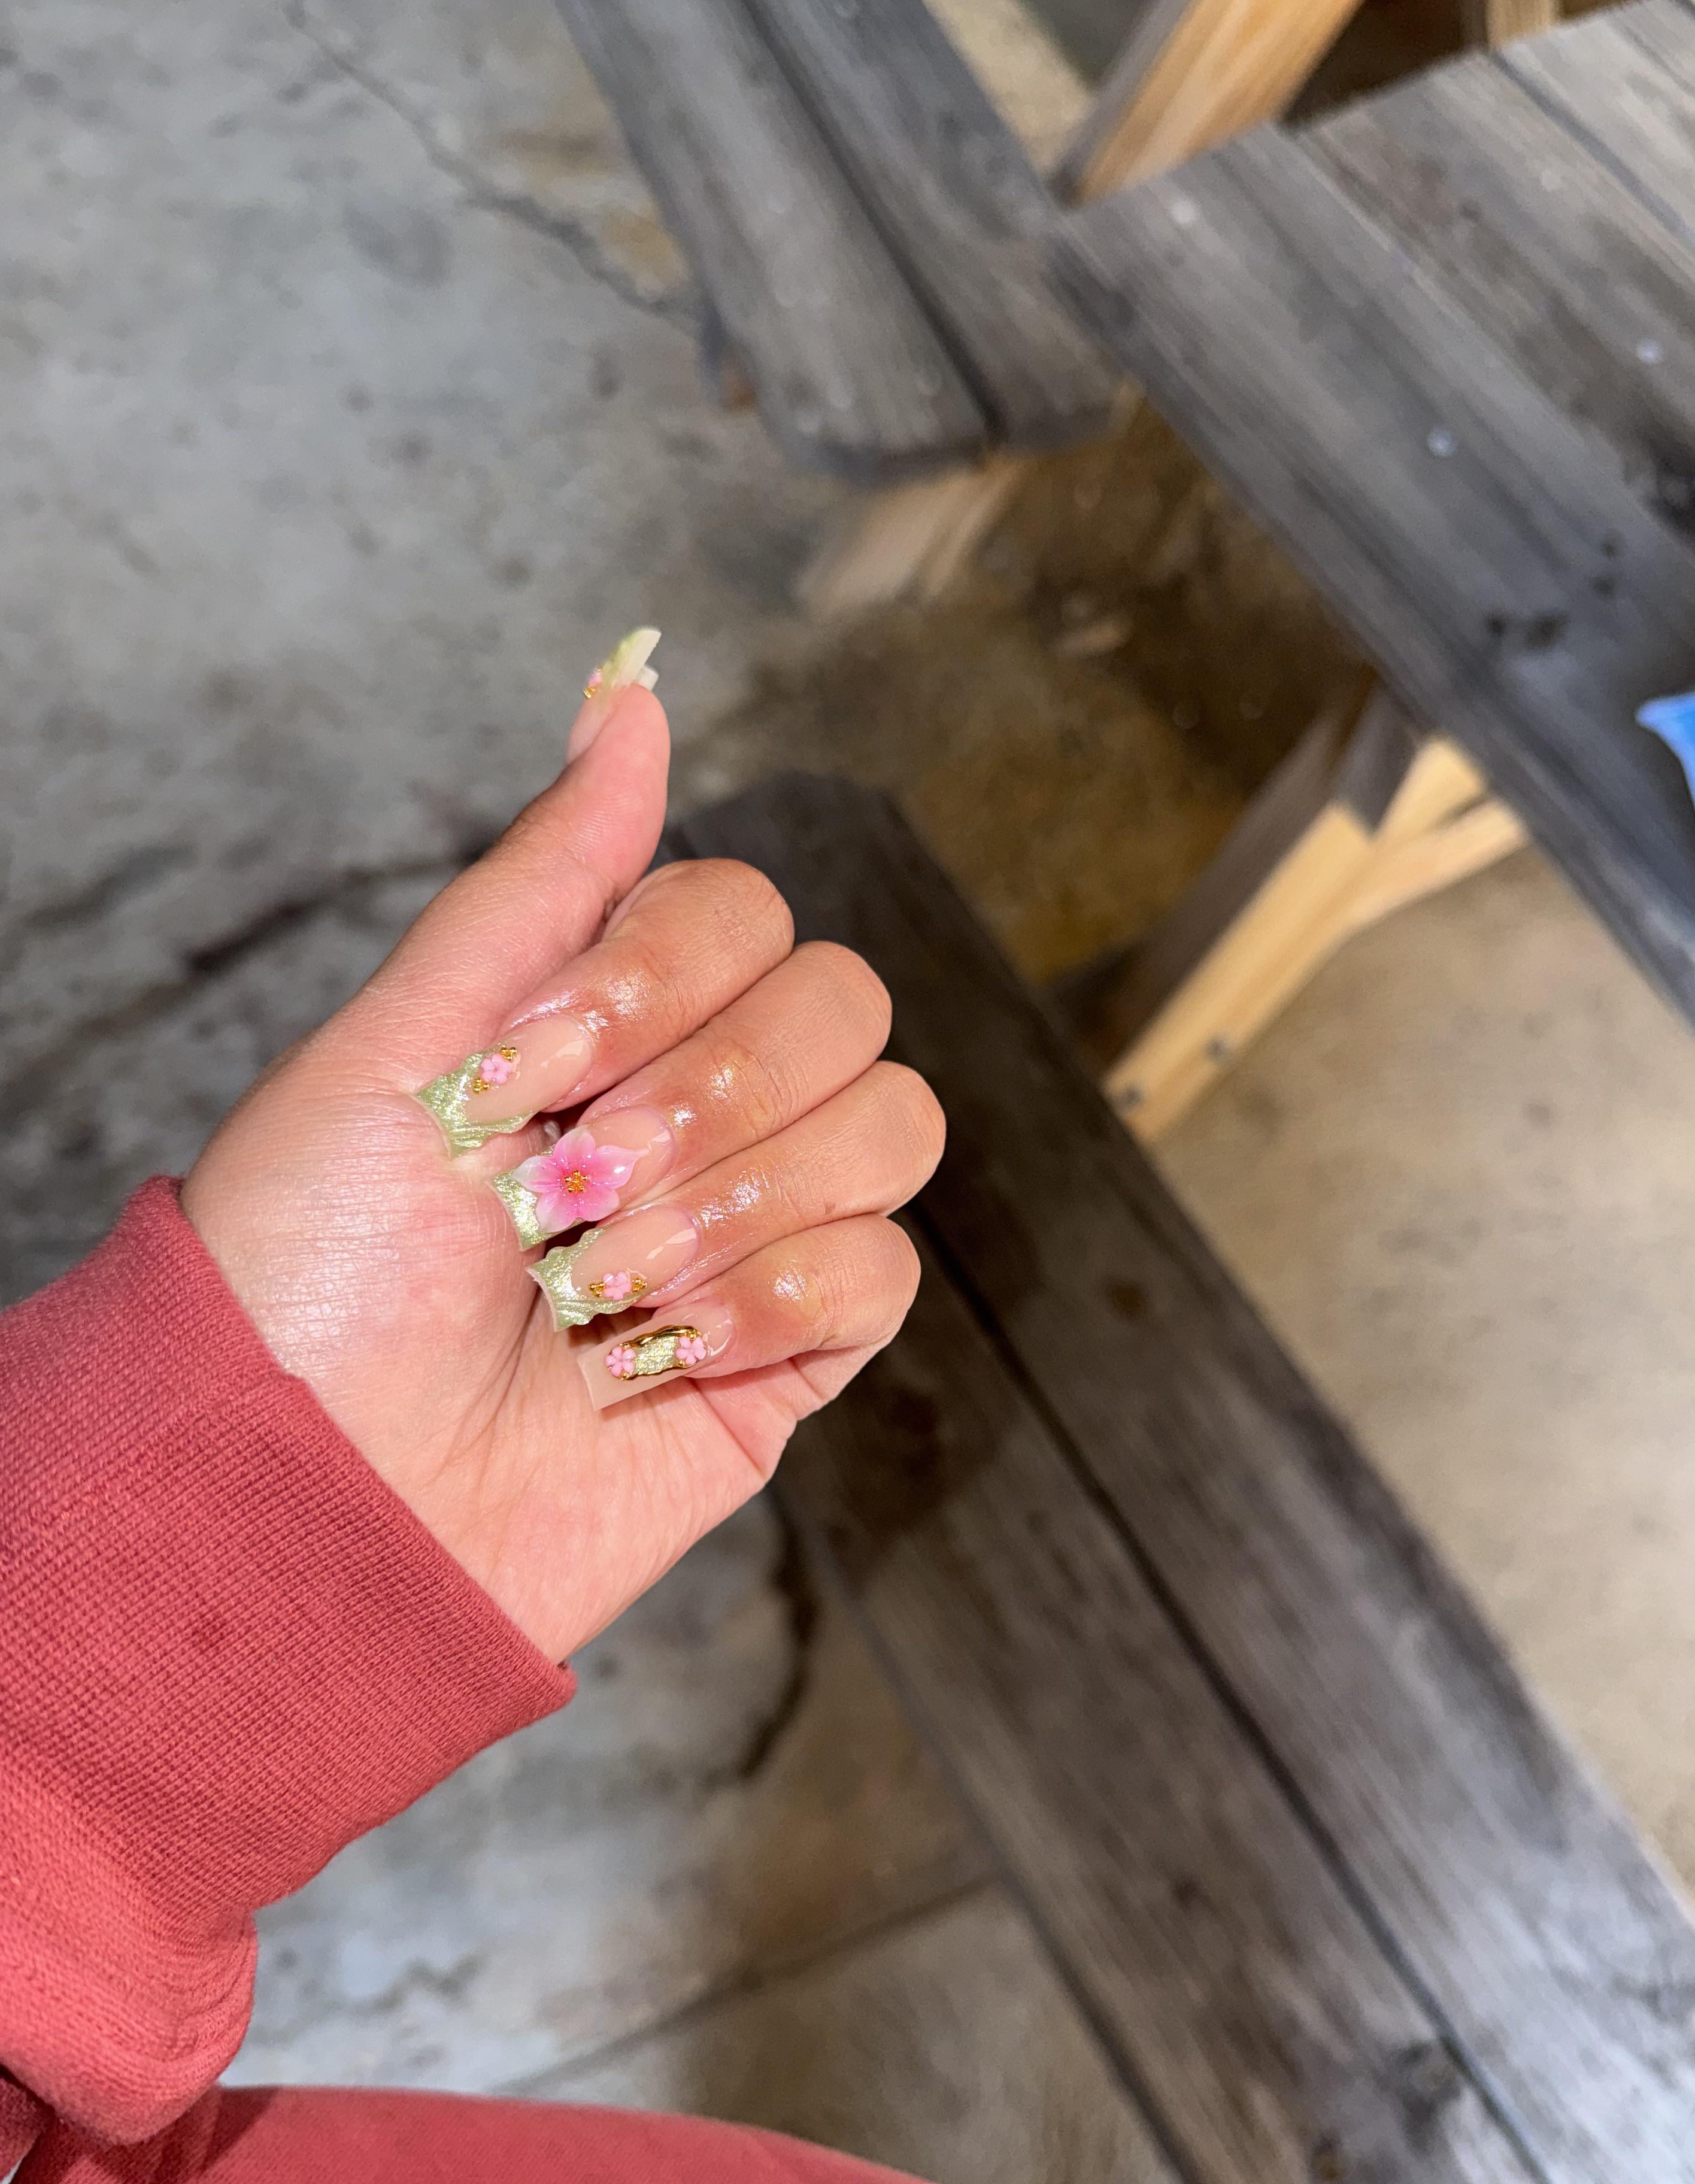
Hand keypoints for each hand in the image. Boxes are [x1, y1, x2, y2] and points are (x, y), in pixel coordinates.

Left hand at [181, 670, 941, 1659]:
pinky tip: (655, 1351)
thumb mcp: (401, 1041)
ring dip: (734, 1202)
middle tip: (564, 1188)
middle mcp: (698, 1111)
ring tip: (597, 1283)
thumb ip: (543, 877)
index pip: (747, 914)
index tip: (532, 1067)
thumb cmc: (316, 1268)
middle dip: (704, 1094)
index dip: (661, 977)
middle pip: (844, 1004)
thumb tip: (631, 691)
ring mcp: (757, 1231)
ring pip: (892, 1126)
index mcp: (605, 1024)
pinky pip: (884, 1272)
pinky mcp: (793, 1353)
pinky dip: (771, 1299)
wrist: (314, 1493)